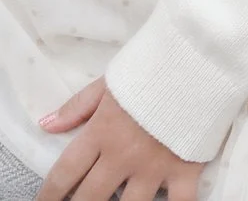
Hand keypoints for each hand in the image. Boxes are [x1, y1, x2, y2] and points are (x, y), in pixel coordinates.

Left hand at [36, 78, 203, 200]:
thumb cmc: (153, 67)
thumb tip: (45, 125)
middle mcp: (124, 156)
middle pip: (91, 198)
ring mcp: (155, 168)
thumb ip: (78, 106)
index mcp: (102, 133)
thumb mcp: (110, 82)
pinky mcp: (186, 170)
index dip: (49, 194)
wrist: (201, 60)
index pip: (65, 173)